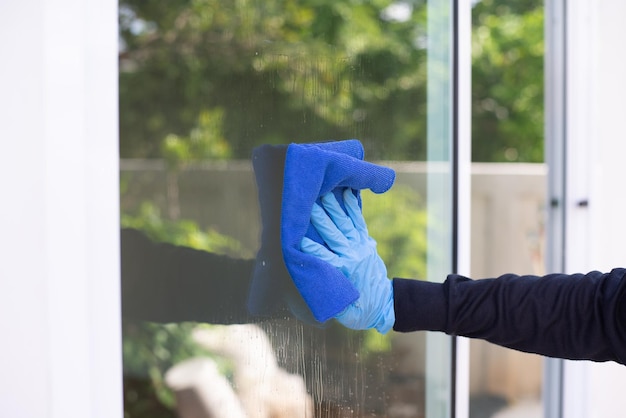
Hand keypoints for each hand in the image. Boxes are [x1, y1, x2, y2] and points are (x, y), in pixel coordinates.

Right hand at [300, 189, 394, 333]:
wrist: (384, 305)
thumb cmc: (358, 311)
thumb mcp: (343, 311)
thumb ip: (330, 299)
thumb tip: (313, 288)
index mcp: (343, 272)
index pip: (324, 258)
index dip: (311, 248)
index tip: (299, 239)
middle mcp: (352, 256)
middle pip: (334, 235)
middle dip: (321, 220)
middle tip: (309, 203)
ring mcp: (360, 247)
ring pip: (345, 224)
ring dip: (335, 208)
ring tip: (326, 192)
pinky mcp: (365, 243)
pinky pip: (358, 222)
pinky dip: (353, 208)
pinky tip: (348, 193)